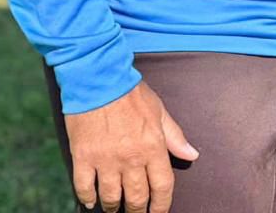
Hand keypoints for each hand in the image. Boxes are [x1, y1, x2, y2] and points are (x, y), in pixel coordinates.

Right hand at [65, 80, 198, 212]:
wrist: (97, 76)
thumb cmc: (129, 91)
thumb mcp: (158, 110)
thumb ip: (175, 136)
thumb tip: (192, 155)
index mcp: (152, 146)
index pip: (162, 187)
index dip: (161, 206)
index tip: (158, 212)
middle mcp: (130, 158)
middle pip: (137, 198)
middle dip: (137, 210)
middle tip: (135, 212)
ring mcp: (105, 160)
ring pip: (111, 198)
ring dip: (113, 207)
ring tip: (114, 208)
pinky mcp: (83, 157)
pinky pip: (85, 188)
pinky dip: (88, 199)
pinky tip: (92, 201)